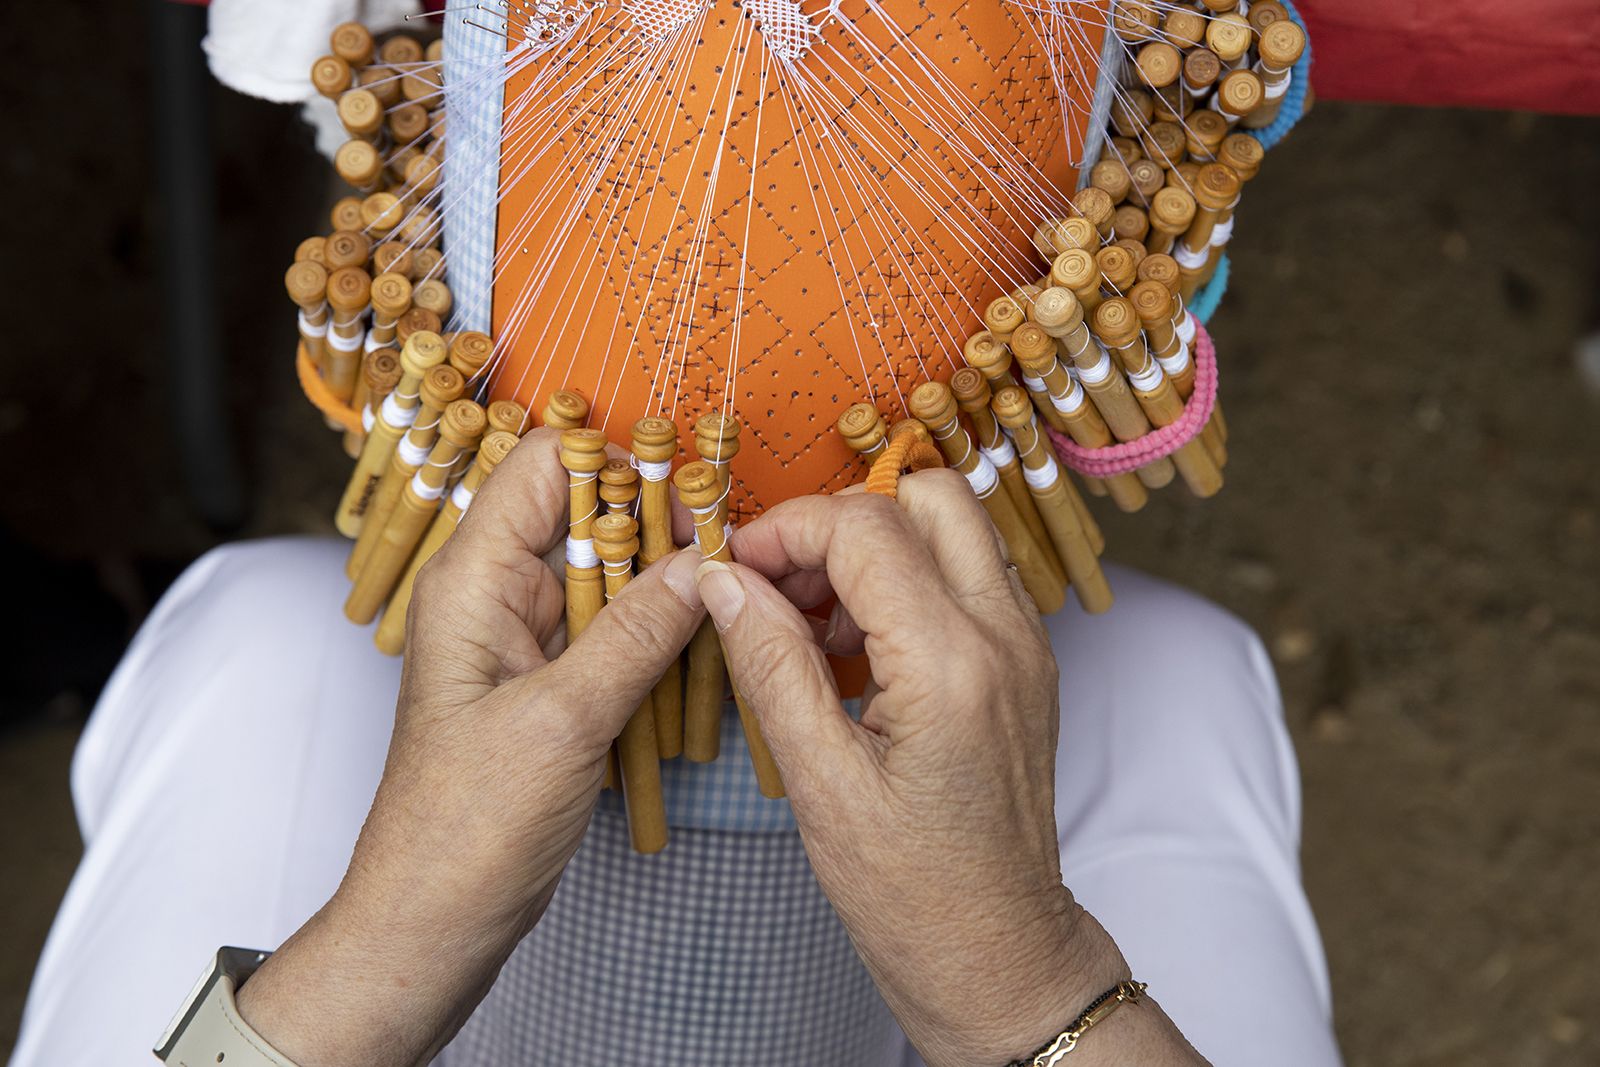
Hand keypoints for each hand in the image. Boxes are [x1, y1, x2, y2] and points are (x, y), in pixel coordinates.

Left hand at [237, 428, 705, 1066]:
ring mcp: (524, 643)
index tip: (691, 490)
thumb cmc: (466, 827)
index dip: (618, 459)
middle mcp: (495, 596)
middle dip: (658, 525)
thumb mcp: (563, 720)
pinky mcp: (550, 687)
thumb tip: (705, 564)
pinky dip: (656, 634)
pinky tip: (703, 647)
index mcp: (472, 579)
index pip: (543, 464)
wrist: (433, 922)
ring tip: (730, 596)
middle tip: (730, 547)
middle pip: (586, 516)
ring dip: (665, 584)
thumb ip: (638, 634)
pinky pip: (613, 634)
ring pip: (609, 577)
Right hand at [700, 473, 1204, 1066]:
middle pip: (927, 495)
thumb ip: (772, 665)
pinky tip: (857, 646)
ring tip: (814, 626)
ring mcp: (1026, 644)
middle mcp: (1005, 635)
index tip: (736, 571)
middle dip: (839, 521)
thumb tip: (725, 580)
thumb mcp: (820, 783)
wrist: (996, 951)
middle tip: (781, 585)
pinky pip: (967, 573)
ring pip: (953, 525)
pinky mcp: (1025, 660)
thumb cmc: (910, 891)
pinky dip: (907, 578)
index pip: (865, 527)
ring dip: (875, 547)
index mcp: (951, 664)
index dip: (786, 532)